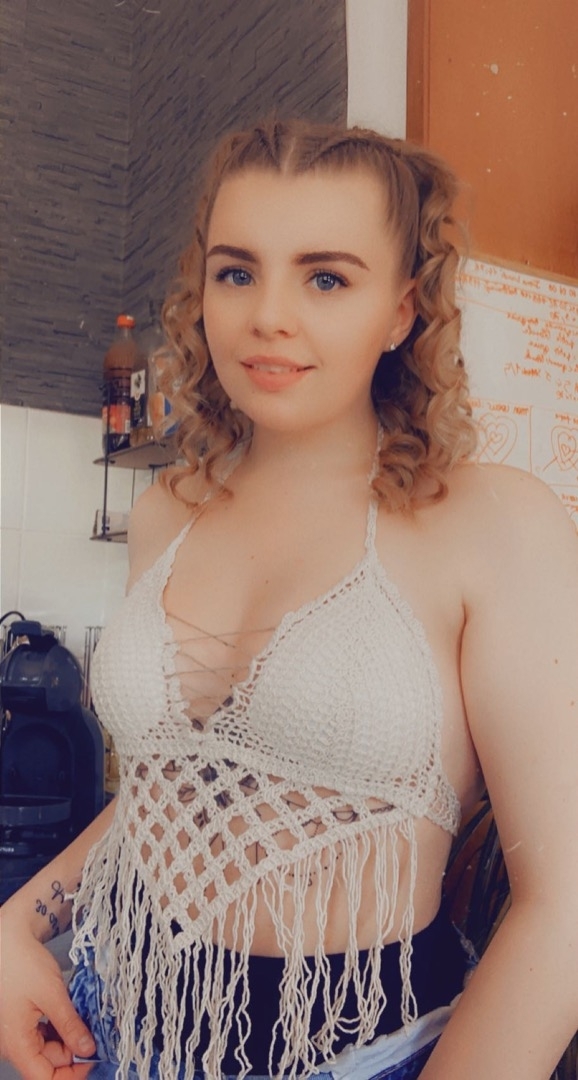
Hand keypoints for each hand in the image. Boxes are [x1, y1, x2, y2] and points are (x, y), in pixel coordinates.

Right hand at [0, 923, 95, 1078]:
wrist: (8, 939)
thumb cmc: (23, 963)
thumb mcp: (52, 995)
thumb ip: (70, 1026)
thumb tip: (88, 1050)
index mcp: (17, 1044)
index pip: (45, 1078)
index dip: (72, 1075)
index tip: (95, 1061)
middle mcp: (15, 1043)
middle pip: (49, 1064)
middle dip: (75, 1053)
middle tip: (99, 1036)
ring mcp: (18, 1032)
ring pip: (49, 1049)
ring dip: (69, 1039)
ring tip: (88, 1022)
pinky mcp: (24, 1020)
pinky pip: (45, 1034)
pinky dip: (61, 1028)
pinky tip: (74, 1015)